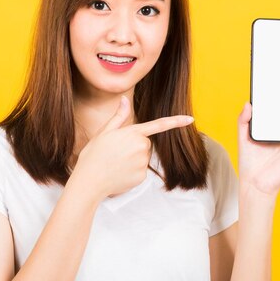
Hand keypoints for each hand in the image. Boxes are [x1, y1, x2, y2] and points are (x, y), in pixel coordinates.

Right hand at [70, 96, 193, 201]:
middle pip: (145, 143)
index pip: (159, 125)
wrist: (89, 181)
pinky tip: (119, 173)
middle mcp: (141, 147)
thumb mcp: (104, 132)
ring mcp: (142, 163)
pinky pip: (140, 171)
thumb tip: (124, 100)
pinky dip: (132, 172)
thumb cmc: (93, 155)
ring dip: (132, 159)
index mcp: (133, 133)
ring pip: (142, 157)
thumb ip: (118, 116)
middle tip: (116, 152)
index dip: (176, 121)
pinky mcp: (142, 177)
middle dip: (134, 146)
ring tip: (115, 163)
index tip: (190, 119)